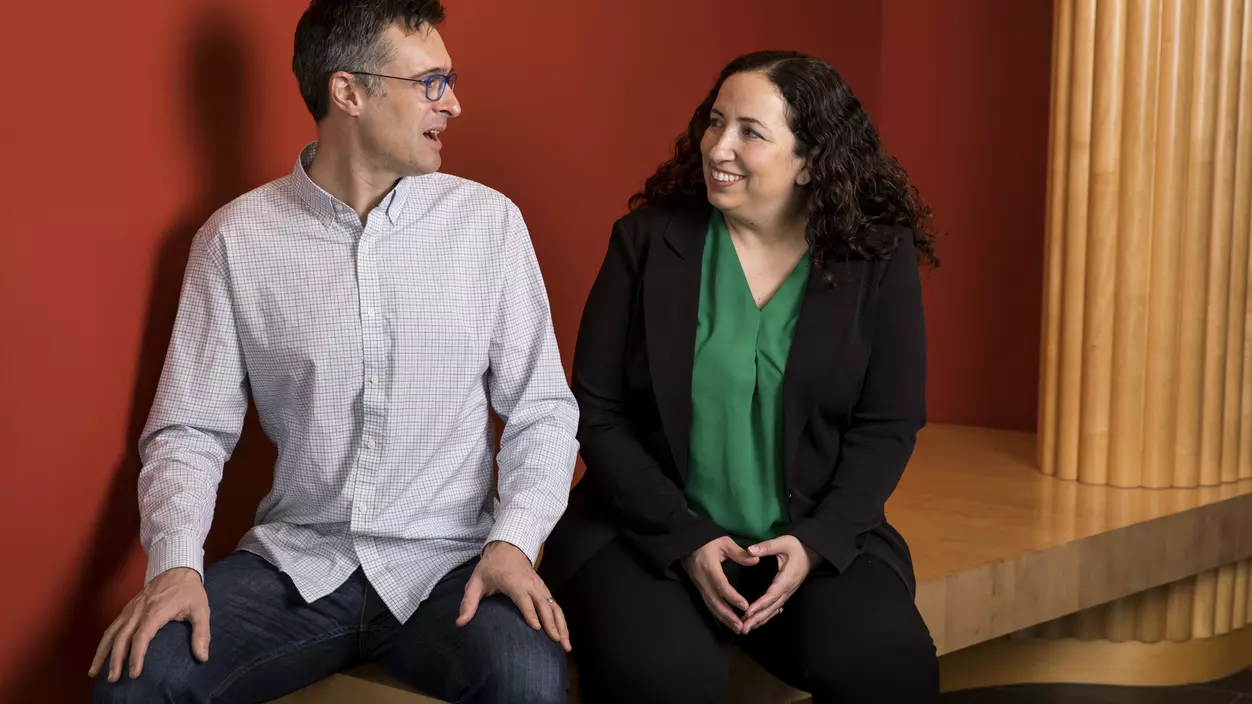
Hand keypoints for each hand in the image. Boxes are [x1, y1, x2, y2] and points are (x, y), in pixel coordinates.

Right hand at [88, 567, 209, 681]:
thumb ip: (201, 633)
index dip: (136, 656)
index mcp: (156, 612)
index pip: (141, 637)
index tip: (134, 674)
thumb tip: (203, 657)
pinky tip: (100, 655)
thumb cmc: (190, 591)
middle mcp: (139, 611)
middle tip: (113, 680)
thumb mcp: (201, 610)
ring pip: (111, 633)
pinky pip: (112, 626)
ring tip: (94, 672)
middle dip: (115, 660)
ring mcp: (131, 609)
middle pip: (122, 638)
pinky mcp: (128, 609)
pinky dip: (104, 642)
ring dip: (102, 653)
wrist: (177, 568)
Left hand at [457, 541, 569, 651]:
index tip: (537, 628)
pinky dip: (561, 620)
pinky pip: (555, 606)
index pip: (524, 599)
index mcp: (513, 582)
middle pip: (544, 605)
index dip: (530, 613)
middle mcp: (530, 585)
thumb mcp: (475, 582)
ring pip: (554, 607)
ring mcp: (540, 587)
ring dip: (562, 625)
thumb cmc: (490, 567)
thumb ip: (468, 602)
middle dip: (552, 624)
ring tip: (566, 644)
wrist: (507, 547)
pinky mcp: (544, 590)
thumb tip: (460, 623)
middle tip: (557, 641)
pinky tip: (564, 634)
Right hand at [680, 537, 759, 632]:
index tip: (745, 606)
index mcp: (710, 568)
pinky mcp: (700, 589)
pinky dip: (718, 615)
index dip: (732, 597)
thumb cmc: (707, 541)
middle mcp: (703, 581)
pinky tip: (727, 622)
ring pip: (711, 606)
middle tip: (742, 627)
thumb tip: (756, 561)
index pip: (721, 586)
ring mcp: (700, 586)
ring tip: (738, 629)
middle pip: (715, 602)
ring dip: (724, 619)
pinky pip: (709, 605)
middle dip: (728, 616)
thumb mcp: (724, 542)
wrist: (686, 543)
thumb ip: (739, 553)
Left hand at [741, 535, 821, 632]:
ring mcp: (787, 594)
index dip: (760, 604)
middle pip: (771, 608)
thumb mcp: (783, 542)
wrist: (812, 553)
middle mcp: (787, 590)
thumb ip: (767, 547)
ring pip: (773, 611)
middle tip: (743, 628)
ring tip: (745, 629)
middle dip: (757, 619)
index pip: (772, 594)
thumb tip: (750, 550)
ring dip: (760, 621)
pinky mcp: (786, 594)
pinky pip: (775, 608)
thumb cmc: (797, 547)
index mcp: (786, 578)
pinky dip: (765, 617)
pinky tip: (756, 623)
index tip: (748, 612)